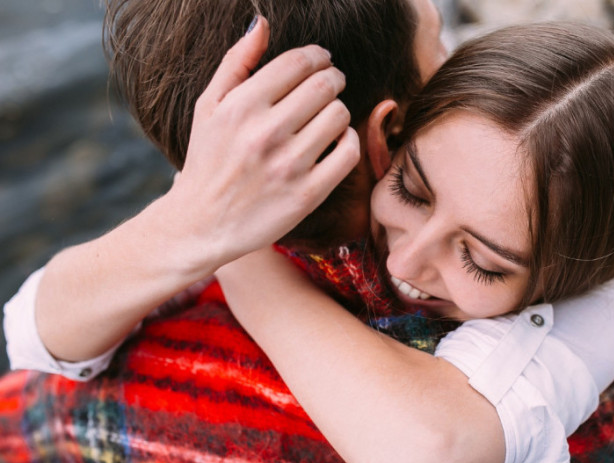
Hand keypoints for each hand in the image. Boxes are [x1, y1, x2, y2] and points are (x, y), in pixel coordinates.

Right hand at [167, 16, 359, 271]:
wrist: (201, 224)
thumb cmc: (208, 160)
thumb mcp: (208, 107)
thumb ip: (236, 63)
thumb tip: (263, 24)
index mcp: (240, 106)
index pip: (298, 63)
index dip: (318, 56)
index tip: (322, 61)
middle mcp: (265, 133)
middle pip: (324, 86)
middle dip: (333, 79)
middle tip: (332, 84)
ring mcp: (288, 165)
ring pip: (339, 116)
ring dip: (339, 110)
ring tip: (328, 115)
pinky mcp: (307, 194)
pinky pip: (348, 153)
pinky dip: (349, 141)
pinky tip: (336, 142)